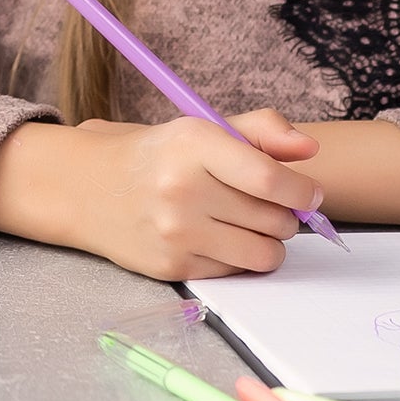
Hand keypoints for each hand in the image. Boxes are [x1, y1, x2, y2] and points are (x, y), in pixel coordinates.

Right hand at [70, 108, 324, 280]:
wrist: (90, 187)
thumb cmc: (159, 155)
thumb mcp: (203, 127)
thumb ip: (262, 131)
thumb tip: (309, 149)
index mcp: (194, 143)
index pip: (269, 179)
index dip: (302, 191)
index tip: (310, 193)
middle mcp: (182, 188)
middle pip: (274, 220)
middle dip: (286, 216)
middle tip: (270, 205)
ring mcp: (176, 232)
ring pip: (263, 254)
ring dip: (269, 242)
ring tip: (251, 225)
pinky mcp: (173, 268)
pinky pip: (236, 273)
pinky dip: (239, 259)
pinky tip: (219, 238)